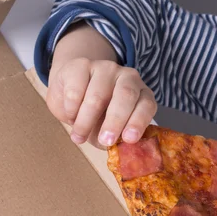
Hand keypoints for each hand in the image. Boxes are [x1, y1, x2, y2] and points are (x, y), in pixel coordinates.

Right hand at [46, 23, 156, 148]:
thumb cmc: (97, 116)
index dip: (138, 122)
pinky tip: (70, 117)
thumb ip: (116, 138)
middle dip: (115, 121)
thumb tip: (115, 150)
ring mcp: (106, 68)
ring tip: (78, 137)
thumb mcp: (110, 129)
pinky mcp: (82, 65)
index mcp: (142, 94)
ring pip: (98, 95)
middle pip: (125, 96)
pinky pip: (76, 90)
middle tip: (104, 140)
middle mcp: (128, 77)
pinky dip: (71, 109)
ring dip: (86, 121)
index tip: (128, 139)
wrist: (72, 90)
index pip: (146, 105)